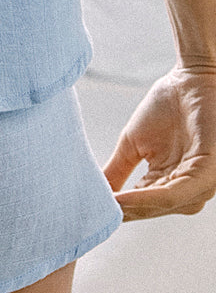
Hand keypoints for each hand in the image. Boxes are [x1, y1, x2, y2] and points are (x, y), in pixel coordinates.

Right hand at [102, 64, 215, 220]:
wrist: (189, 78)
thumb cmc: (168, 107)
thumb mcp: (133, 143)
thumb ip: (117, 170)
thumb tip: (94, 192)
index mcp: (172, 181)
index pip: (145, 203)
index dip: (119, 209)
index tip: (88, 212)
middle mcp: (189, 187)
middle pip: (154, 209)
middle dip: (126, 213)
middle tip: (92, 214)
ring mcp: (201, 182)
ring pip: (165, 205)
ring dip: (135, 209)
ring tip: (106, 207)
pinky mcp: (209, 173)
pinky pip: (176, 192)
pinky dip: (149, 198)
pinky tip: (124, 198)